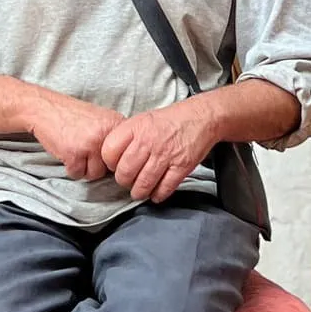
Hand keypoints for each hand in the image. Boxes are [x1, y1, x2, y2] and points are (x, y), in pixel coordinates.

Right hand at [28, 89, 125, 181]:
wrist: (46, 108)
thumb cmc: (72, 115)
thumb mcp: (101, 118)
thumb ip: (114, 135)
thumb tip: (123, 160)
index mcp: (117, 123)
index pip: (125, 154)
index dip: (112, 157)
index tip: (100, 150)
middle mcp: (107, 134)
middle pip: (111, 167)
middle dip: (97, 163)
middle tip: (84, 147)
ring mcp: (91, 145)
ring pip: (95, 174)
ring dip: (84, 167)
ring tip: (75, 149)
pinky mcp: (74, 155)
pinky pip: (77, 174)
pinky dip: (70, 168)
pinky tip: (66, 151)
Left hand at [101, 101, 217, 203]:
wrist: (201, 117)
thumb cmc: (171, 119)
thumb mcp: (143, 119)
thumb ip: (128, 136)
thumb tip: (113, 157)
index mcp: (136, 127)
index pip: (109, 151)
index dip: (110, 162)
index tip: (115, 165)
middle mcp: (148, 141)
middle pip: (125, 172)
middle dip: (124, 181)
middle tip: (128, 181)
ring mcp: (165, 155)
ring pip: (143, 184)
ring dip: (139, 192)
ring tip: (140, 191)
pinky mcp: (181, 167)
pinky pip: (164, 188)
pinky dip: (158, 195)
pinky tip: (156, 193)